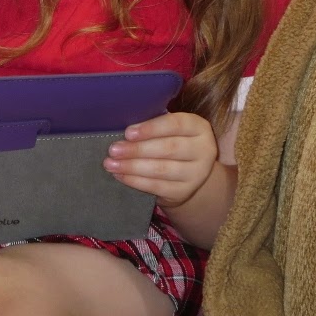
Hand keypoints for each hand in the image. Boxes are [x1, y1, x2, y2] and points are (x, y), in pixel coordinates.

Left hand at [103, 112, 218, 206]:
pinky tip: (120, 175)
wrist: (186, 174)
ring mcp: (197, 173)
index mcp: (199, 127)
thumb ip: (152, 126)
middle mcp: (204, 150)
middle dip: (137, 149)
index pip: (176, 124)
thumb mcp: (168, 130)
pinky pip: (157, 186)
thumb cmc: (170, 142)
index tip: (128, 133)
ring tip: (111, 164)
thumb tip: (123, 131)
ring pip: (161, 169)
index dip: (151, 128)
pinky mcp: (184, 191)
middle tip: (113, 150)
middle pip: (169, 148)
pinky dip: (135, 181)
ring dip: (132, 167)